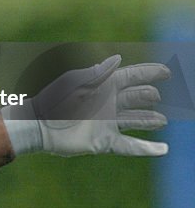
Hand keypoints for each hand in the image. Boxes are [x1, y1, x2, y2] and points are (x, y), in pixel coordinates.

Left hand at [1, 56, 169, 156]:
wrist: (39, 125)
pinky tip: (162, 149)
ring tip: (162, 121)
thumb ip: (98, 72)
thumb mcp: (75, 82)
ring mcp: (108, 123)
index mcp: (102, 86)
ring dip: (150, 120)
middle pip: (136, 98)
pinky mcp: (104, 141)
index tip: (167, 72)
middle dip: (149, 95)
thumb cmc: (54, 99)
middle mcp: (108, 104)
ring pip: (136, 121)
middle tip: (155, 96)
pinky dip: (147, 149)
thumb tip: (118, 58)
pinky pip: (130, 146)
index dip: (149, 73)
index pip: (132, 77)